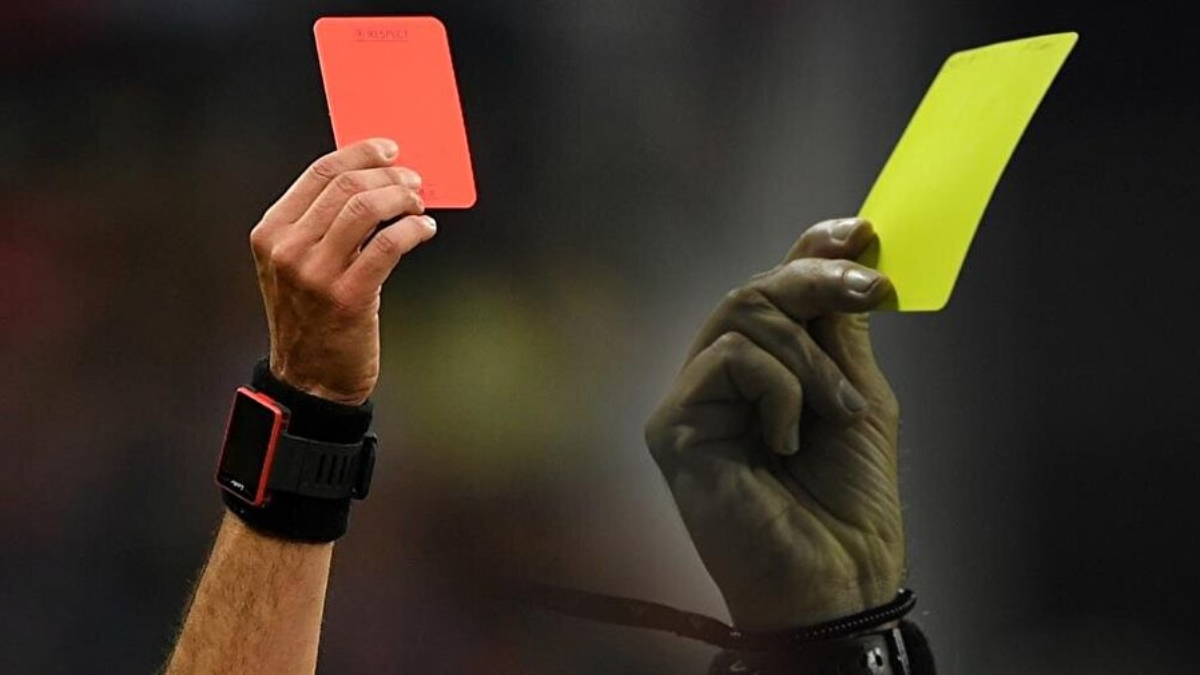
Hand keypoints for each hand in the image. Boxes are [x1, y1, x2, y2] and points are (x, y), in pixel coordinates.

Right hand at [249, 139, 435, 403]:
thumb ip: (322, 222)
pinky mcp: (347, 297)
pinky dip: (414, 230)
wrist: (310, 380)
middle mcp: (287, 249)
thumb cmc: (313, 316)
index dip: (361, 153)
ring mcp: (314, 274)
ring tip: (419, 205)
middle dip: (389, 175)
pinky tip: (425, 231)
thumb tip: (374, 178)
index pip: (320, 172)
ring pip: (367, 208)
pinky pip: (389, 244)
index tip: (389, 148)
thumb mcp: (298, 264)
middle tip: (414, 180)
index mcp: (270, 232)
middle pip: (347, 186)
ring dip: (403, 198)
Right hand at [644, 218, 901, 629]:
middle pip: (752, 289)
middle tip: (870, 287)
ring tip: (841, 410)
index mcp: (763, 371)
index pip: (772, 291)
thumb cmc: (850, 504)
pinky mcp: (672, 426)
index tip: (860, 230)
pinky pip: (727, 360)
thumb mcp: (859, 396)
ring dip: (809, 355)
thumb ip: (842, 330)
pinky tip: (786, 439)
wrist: (840, 577)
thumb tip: (852, 250)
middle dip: (816, 280)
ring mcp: (692, 401)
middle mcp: (719, 380)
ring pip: (740, 315)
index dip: (809, 250)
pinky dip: (778, 388)